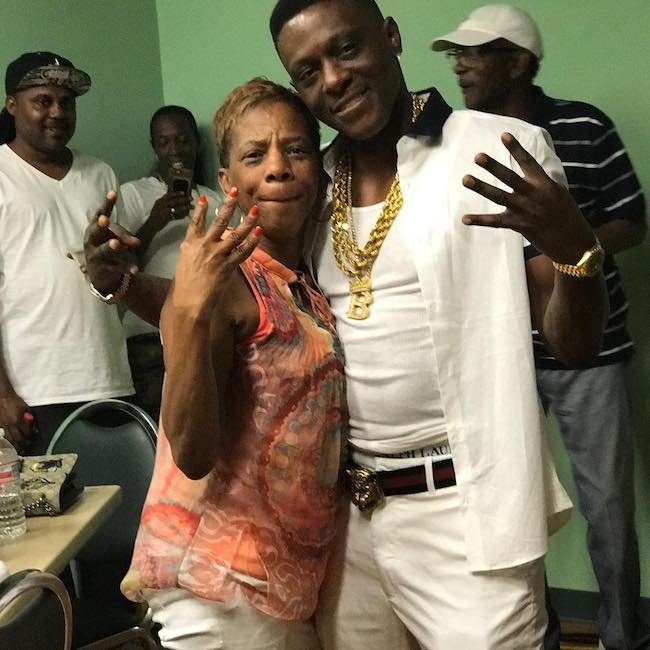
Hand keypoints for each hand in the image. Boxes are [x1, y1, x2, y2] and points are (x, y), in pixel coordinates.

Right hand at [0, 392, 32, 451]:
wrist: (2, 397)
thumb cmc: (14, 402)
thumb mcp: (26, 408)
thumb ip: (31, 419)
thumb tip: (35, 429)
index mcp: (18, 420)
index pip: (27, 433)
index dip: (31, 437)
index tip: (34, 438)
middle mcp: (10, 425)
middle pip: (18, 440)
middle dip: (25, 444)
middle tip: (29, 446)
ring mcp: (3, 426)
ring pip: (10, 440)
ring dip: (16, 445)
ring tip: (21, 449)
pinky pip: (5, 436)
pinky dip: (9, 441)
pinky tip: (12, 443)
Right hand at [84, 191, 140, 293]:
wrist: (99, 273)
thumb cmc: (107, 247)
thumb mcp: (116, 239)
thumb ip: (126, 237)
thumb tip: (137, 242)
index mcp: (93, 229)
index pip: (99, 214)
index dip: (106, 204)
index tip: (113, 193)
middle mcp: (91, 241)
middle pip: (95, 232)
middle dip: (100, 226)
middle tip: (105, 220)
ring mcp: (95, 256)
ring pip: (103, 250)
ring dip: (109, 246)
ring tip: (116, 243)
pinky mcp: (103, 269)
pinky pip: (116, 267)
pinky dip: (126, 268)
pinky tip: (136, 270)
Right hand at [146, 191, 192, 232]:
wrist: (150, 225)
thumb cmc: (156, 216)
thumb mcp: (159, 207)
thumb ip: (166, 203)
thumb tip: (176, 200)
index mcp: (160, 201)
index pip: (169, 195)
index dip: (177, 193)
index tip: (183, 192)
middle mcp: (161, 205)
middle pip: (175, 201)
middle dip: (184, 199)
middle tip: (191, 198)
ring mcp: (163, 211)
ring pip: (177, 208)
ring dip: (186, 207)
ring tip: (192, 206)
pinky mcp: (166, 218)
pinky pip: (176, 216)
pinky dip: (182, 215)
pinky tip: (186, 215)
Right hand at [170, 189, 260, 318]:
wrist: (189, 302)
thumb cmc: (185, 285)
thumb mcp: (183, 263)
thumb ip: (191, 250)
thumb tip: (197, 243)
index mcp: (190, 244)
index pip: (195, 222)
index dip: (200, 210)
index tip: (205, 198)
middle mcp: (204, 246)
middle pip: (219, 222)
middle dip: (228, 205)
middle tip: (235, 192)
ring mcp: (217, 256)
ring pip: (235, 235)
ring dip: (247, 222)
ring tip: (255, 211)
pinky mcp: (228, 267)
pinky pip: (243, 252)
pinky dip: (252, 243)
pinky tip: (258, 233)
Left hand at [461, 132, 595, 262]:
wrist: (574, 242)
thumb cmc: (567, 216)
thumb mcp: (558, 193)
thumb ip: (542, 182)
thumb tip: (530, 170)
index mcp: (544, 183)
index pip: (528, 161)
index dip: (516, 148)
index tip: (504, 135)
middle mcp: (533, 194)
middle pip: (509, 177)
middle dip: (493, 166)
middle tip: (477, 156)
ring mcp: (524, 210)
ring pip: (499, 196)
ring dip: (481, 187)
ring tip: (466, 179)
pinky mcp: (519, 225)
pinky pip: (495, 222)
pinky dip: (480, 220)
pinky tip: (464, 219)